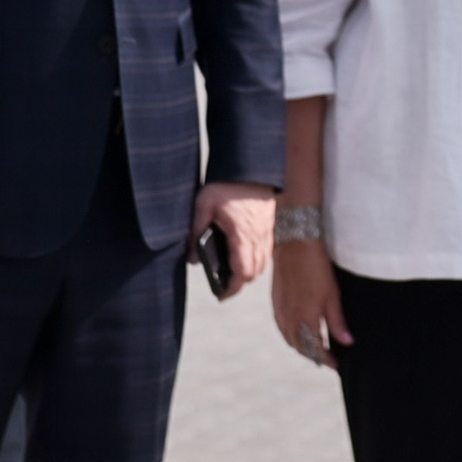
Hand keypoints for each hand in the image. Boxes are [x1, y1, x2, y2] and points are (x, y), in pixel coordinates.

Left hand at [190, 181, 274, 297]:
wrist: (250, 165)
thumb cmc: (226, 183)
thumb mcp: (203, 204)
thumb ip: (195, 230)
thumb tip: (192, 258)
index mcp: (242, 234)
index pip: (243, 273)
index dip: (232, 288)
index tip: (221, 295)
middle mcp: (259, 236)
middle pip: (254, 272)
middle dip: (239, 283)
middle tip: (223, 286)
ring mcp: (267, 231)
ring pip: (263, 263)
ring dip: (249, 272)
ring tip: (231, 273)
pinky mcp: (270, 225)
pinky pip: (267, 251)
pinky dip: (257, 259)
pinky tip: (243, 255)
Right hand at [270, 233, 350, 366]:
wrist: (295, 244)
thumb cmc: (317, 267)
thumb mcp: (332, 295)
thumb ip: (337, 321)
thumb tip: (347, 342)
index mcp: (305, 318)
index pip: (315, 349)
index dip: (326, 359)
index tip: (335, 364)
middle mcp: (289, 319)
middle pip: (300, 347)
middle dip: (313, 355)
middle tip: (327, 357)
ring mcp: (280, 311)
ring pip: (289, 339)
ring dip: (302, 346)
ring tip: (316, 346)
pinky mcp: (275, 304)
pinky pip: (282, 328)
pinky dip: (292, 335)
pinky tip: (301, 330)